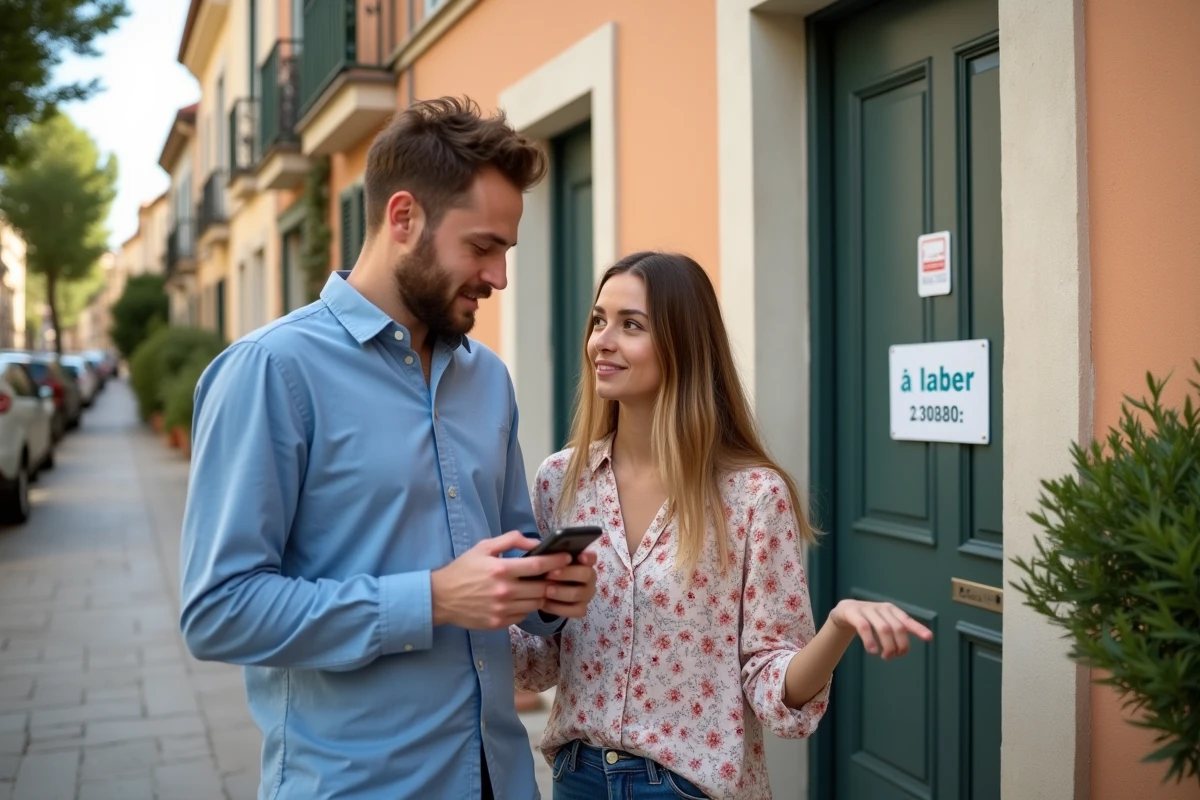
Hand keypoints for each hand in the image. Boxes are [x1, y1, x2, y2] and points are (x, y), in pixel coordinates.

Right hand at [430, 531, 572, 629]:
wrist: (441, 598)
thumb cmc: (464, 569)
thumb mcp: (484, 547)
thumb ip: (511, 540)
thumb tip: (536, 542)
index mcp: (500, 569)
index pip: (538, 565)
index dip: (556, 561)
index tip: (567, 557)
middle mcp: (504, 591)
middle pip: (542, 587)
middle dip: (553, 580)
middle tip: (558, 574)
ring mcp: (502, 609)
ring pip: (536, 603)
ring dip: (542, 594)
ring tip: (541, 586)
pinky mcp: (499, 623)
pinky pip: (524, 615)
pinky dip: (528, 607)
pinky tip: (523, 599)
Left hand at [541, 551, 598, 618]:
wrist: (540, 592)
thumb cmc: (545, 571)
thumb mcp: (541, 558)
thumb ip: (539, 549)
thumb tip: (533, 544)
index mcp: (583, 561)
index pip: (592, 557)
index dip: (588, 556)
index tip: (579, 556)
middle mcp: (589, 577)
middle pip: (586, 574)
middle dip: (567, 573)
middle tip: (549, 574)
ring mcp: (586, 594)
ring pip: (579, 594)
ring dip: (561, 592)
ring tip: (546, 590)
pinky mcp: (581, 609)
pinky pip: (575, 611)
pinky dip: (559, 608)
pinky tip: (546, 604)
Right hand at [829, 600, 932, 658]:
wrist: (845, 611)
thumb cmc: (870, 620)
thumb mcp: (886, 623)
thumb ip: (902, 629)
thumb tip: (929, 636)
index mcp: (891, 610)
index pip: (907, 620)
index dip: (918, 629)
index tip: (929, 638)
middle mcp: (881, 608)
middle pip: (897, 627)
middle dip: (899, 645)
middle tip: (894, 656)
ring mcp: (866, 609)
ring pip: (883, 628)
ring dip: (887, 645)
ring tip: (885, 656)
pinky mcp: (853, 613)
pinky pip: (864, 627)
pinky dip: (870, 641)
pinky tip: (872, 651)